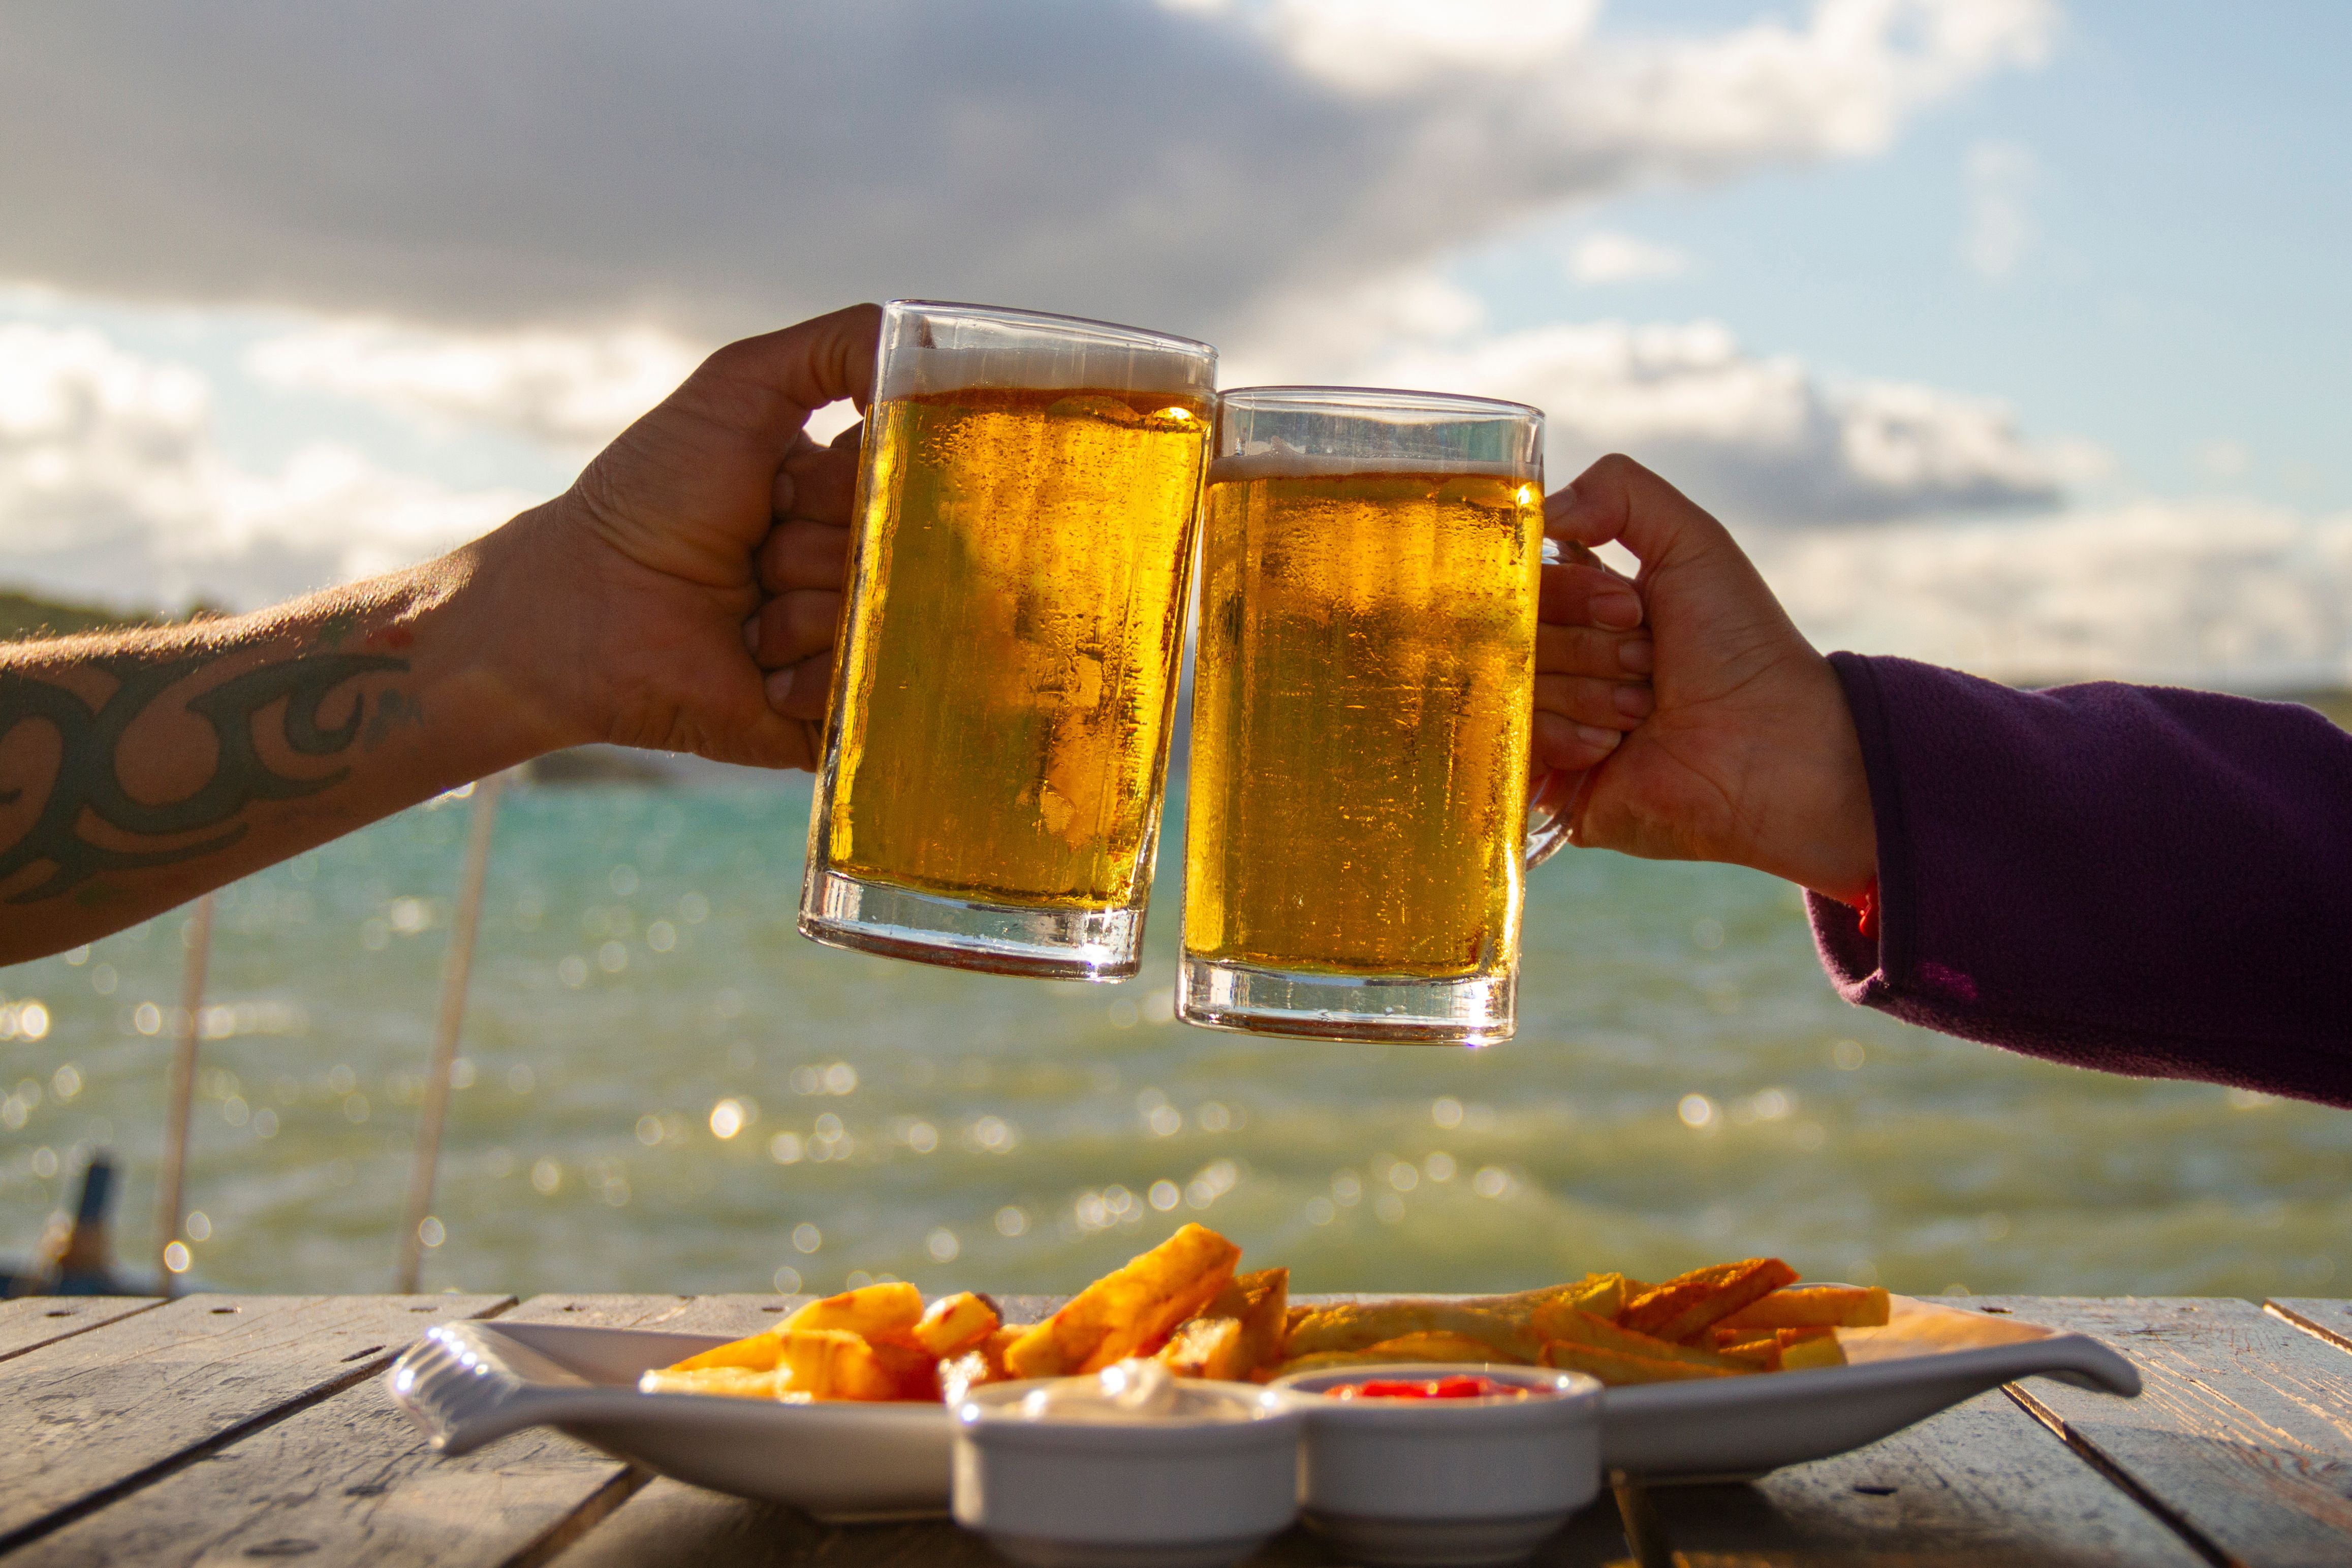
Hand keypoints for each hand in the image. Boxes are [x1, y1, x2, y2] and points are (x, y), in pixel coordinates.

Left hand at [509, 304, 879, 768]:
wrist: (587, 607)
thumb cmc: (654, 495)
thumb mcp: (738, 386)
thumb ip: (838, 346)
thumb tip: (930, 359)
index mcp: (850, 495)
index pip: (911, 481)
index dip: (847, 485)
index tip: (782, 490)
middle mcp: (860, 566)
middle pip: (902, 553)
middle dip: (821, 549)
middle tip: (755, 554)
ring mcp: (852, 642)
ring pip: (879, 620)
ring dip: (801, 614)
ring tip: (745, 616)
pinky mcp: (835, 714)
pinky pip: (862, 690)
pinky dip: (803, 676)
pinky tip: (755, 669)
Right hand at [1532, 454, 1876, 900]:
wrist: (1773, 746)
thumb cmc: (1741, 646)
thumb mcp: (1694, 542)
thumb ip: (1621, 492)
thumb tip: (1544, 509)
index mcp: (1585, 606)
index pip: (1525, 583)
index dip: (1572, 593)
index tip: (1631, 610)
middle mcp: (1560, 660)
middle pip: (1515, 635)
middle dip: (1589, 648)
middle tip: (1648, 666)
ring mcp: (1550, 721)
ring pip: (1514, 688)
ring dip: (1588, 695)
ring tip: (1645, 713)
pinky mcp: (1548, 780)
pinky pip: (1512, 744)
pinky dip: (1564, 739)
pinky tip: (1612, 748)